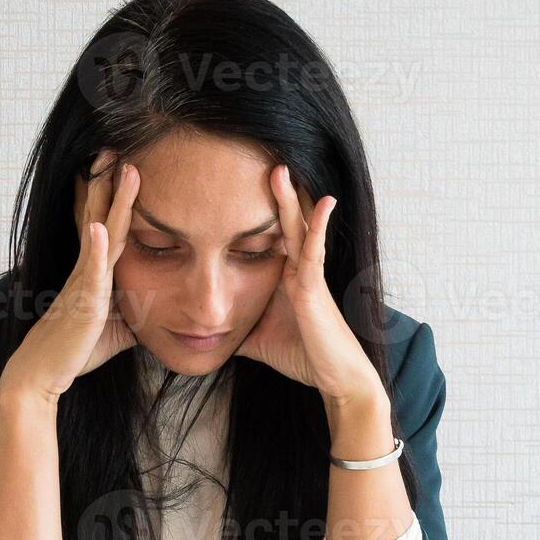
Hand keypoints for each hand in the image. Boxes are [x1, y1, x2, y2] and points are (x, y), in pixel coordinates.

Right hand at [0, 149, 140, 404]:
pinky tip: (100, 227)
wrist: (42, 374)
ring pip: (99, 232)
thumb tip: (162, 311)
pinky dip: (97, 248)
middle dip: (110, 181)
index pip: (110, 225)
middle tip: (117, 145)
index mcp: (95, 272)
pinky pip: (90, 271)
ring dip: (109, 200)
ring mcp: (83, 282)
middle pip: (101, 215)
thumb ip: (135, 312)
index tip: (125, 164)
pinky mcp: (83, 302)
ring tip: (118, 168)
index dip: (117, 196)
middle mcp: (87, 269)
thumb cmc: (75, 350)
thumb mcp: (116, 329)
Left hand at [233, 164, 384, 409]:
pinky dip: (318, 227)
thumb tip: (204, 330)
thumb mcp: (256, 338)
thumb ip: (235, 329)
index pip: (268, 237)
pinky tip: (324, 202)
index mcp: (284, 278)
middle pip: (283, 224)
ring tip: (282, 169)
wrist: (336, 379)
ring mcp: (309, 277)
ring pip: (298, 230)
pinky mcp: (316, 290)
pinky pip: (315, 253)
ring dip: (290, 200)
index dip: (257, 212)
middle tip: (262, 161)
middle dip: (273, 195)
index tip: (238, 186)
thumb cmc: (303, 356)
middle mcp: (297, 271)